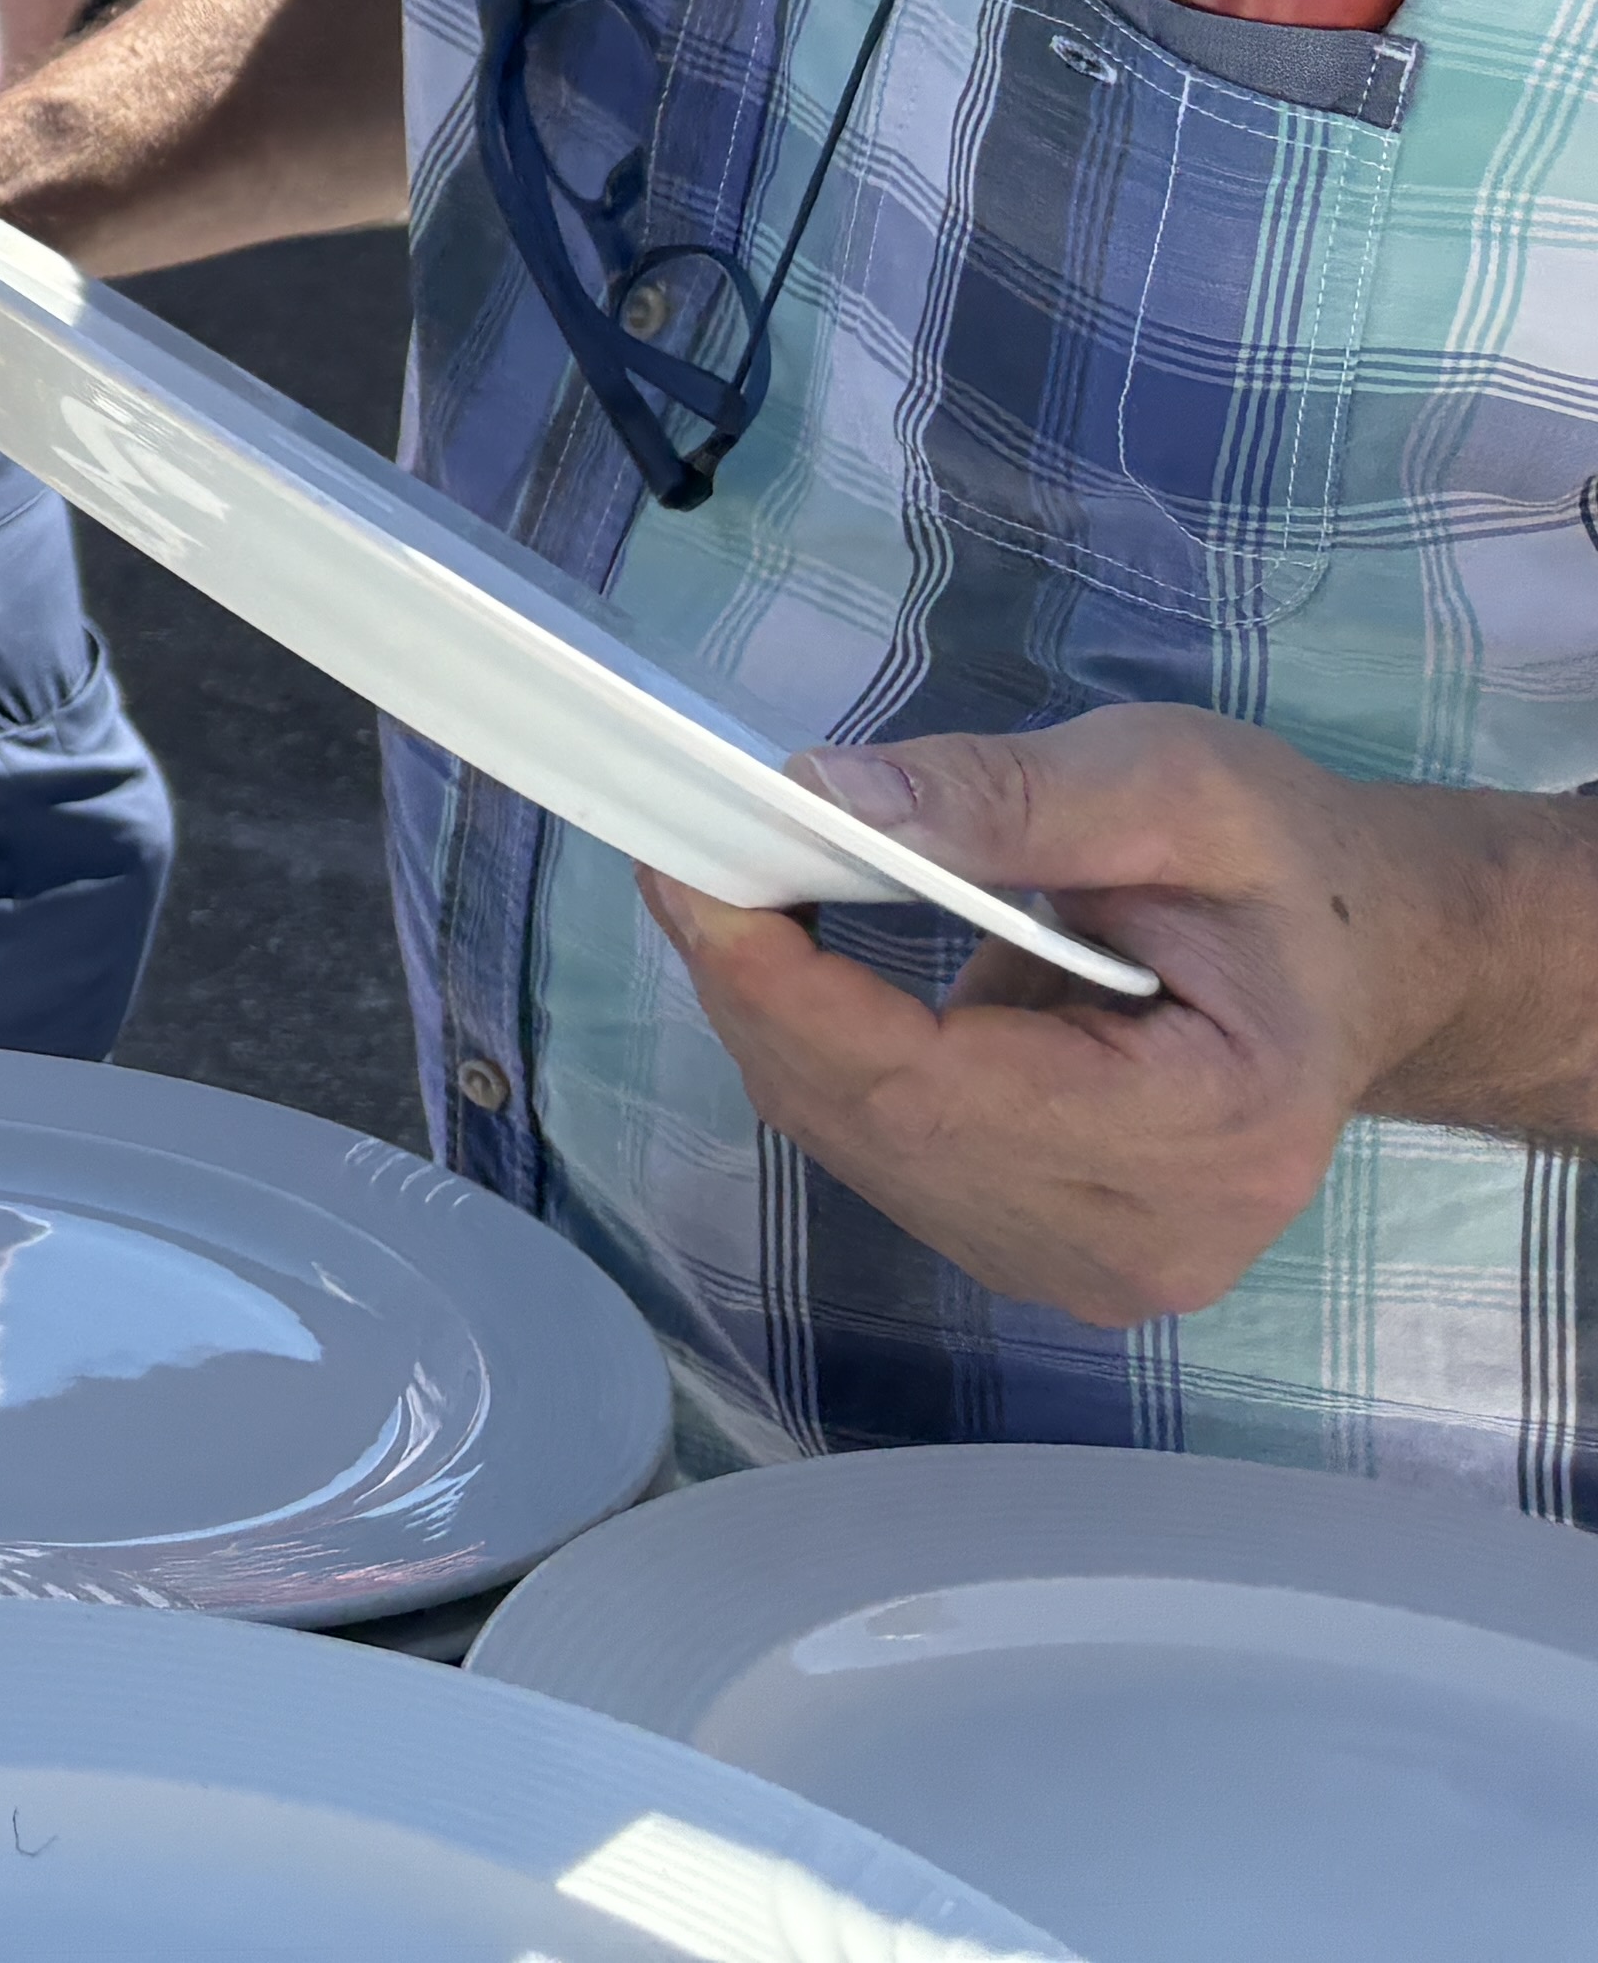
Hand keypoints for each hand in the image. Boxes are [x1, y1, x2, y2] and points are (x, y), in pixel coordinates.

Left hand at [637, 706, 1489, 1327]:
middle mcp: (1152, 1237)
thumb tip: (823, 797)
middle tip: (689, 858)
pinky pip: (886, 1158)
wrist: (1364, 962)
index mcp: (1216, 1129)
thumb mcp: (1175, 784)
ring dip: (777, 1026)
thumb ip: (1005, 797)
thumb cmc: (1287, 869)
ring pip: (863, 1149)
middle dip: (759, 993)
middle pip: (879, 1127)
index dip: (792, 994)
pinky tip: (806, 974)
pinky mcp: (1046, 1253)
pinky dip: (825, 1060)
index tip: (697, 879)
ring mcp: (1098, 1269)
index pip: (936, 1090)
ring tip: (740, 898)